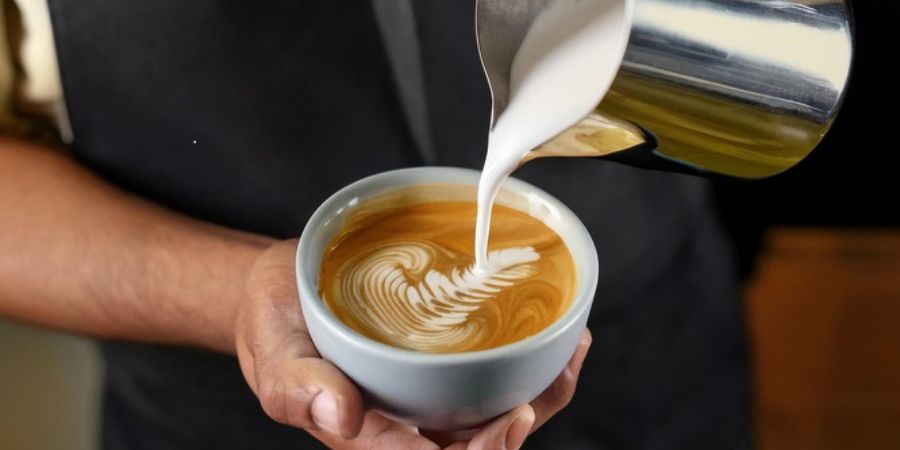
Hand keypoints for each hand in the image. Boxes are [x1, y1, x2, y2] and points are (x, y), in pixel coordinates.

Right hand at [235, 240, 591, 448]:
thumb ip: (299, 389)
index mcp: (372, 437)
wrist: (287, 290)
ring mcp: (431, 396)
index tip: (508, 419)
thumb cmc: (276, 328)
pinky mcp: (445, 366)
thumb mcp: (274, 358)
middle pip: (476, 448)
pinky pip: (496, 378)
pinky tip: (562, 336)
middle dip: (514, 433)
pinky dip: (534, 364)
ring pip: (496, 415)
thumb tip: (342, 415)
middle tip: (533, 396)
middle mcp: (409, 424)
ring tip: (572, 353)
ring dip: (541, 396)